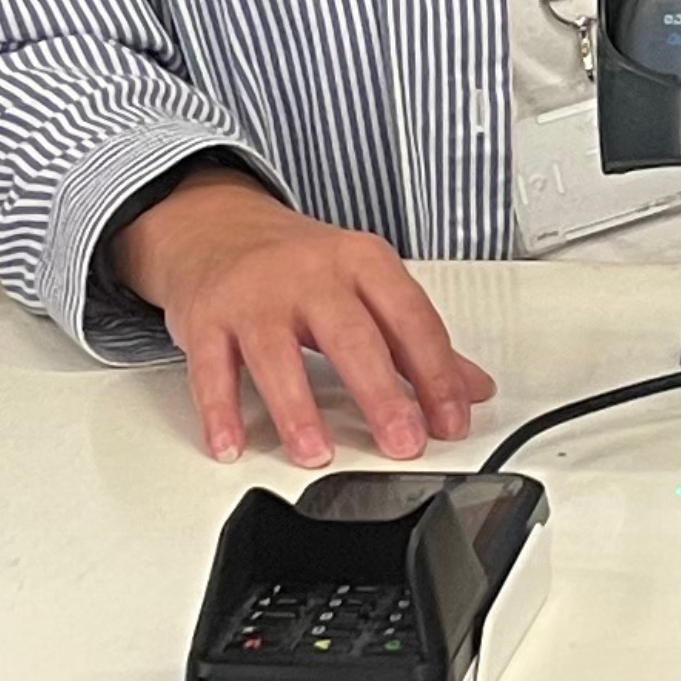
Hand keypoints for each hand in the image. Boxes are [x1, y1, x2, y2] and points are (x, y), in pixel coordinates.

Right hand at [117, 170, 492, 463]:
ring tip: (316, 453)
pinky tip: (231, 444)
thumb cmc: (299, 264)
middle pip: (350, 336)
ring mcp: (255, 294)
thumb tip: (472, 389)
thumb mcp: (366, 285)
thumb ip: (416, 339)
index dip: (436, 373)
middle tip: (401, 442)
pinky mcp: (207, 317)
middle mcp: (309, 273)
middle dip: (379, 393)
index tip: (451, 421)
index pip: (410, 318)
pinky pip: (212, 367)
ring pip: (276, 353)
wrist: (218, 226)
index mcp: (361, 262)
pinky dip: (219, 409)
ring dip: (297, 408)